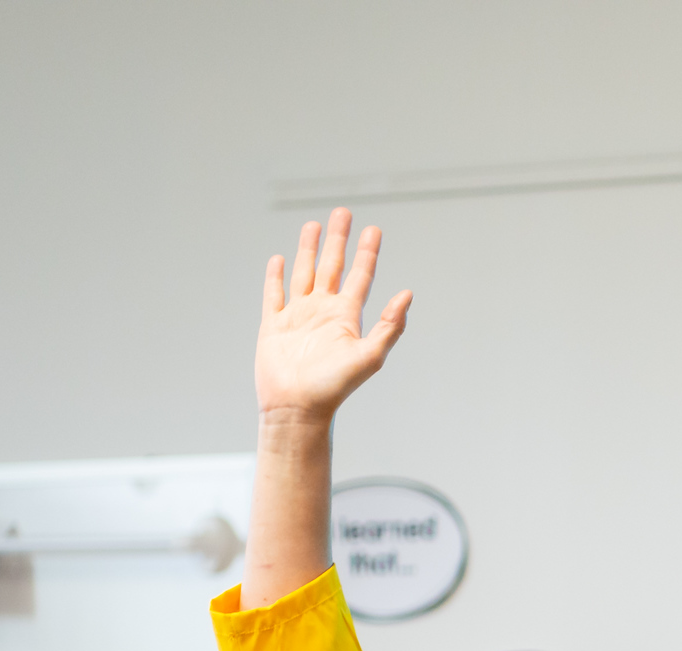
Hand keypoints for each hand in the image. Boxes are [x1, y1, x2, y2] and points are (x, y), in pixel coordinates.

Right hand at [255, 209, 410, 425]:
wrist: (298, 408)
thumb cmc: (335, 387)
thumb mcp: (370, 355)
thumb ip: (390, 326)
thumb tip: (408, 294)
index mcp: (346, 317)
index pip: (360, 276)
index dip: (367, 253)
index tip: (374, 229)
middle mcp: (323, 312)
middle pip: (332, 266)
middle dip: (338, 240)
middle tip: (343, 212)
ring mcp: (298, 316)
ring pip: (304, 273)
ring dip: (309, 249)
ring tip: (314, 225)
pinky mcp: (273, 325)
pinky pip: (274, 294)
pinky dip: (276, 276)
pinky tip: (279, 259)